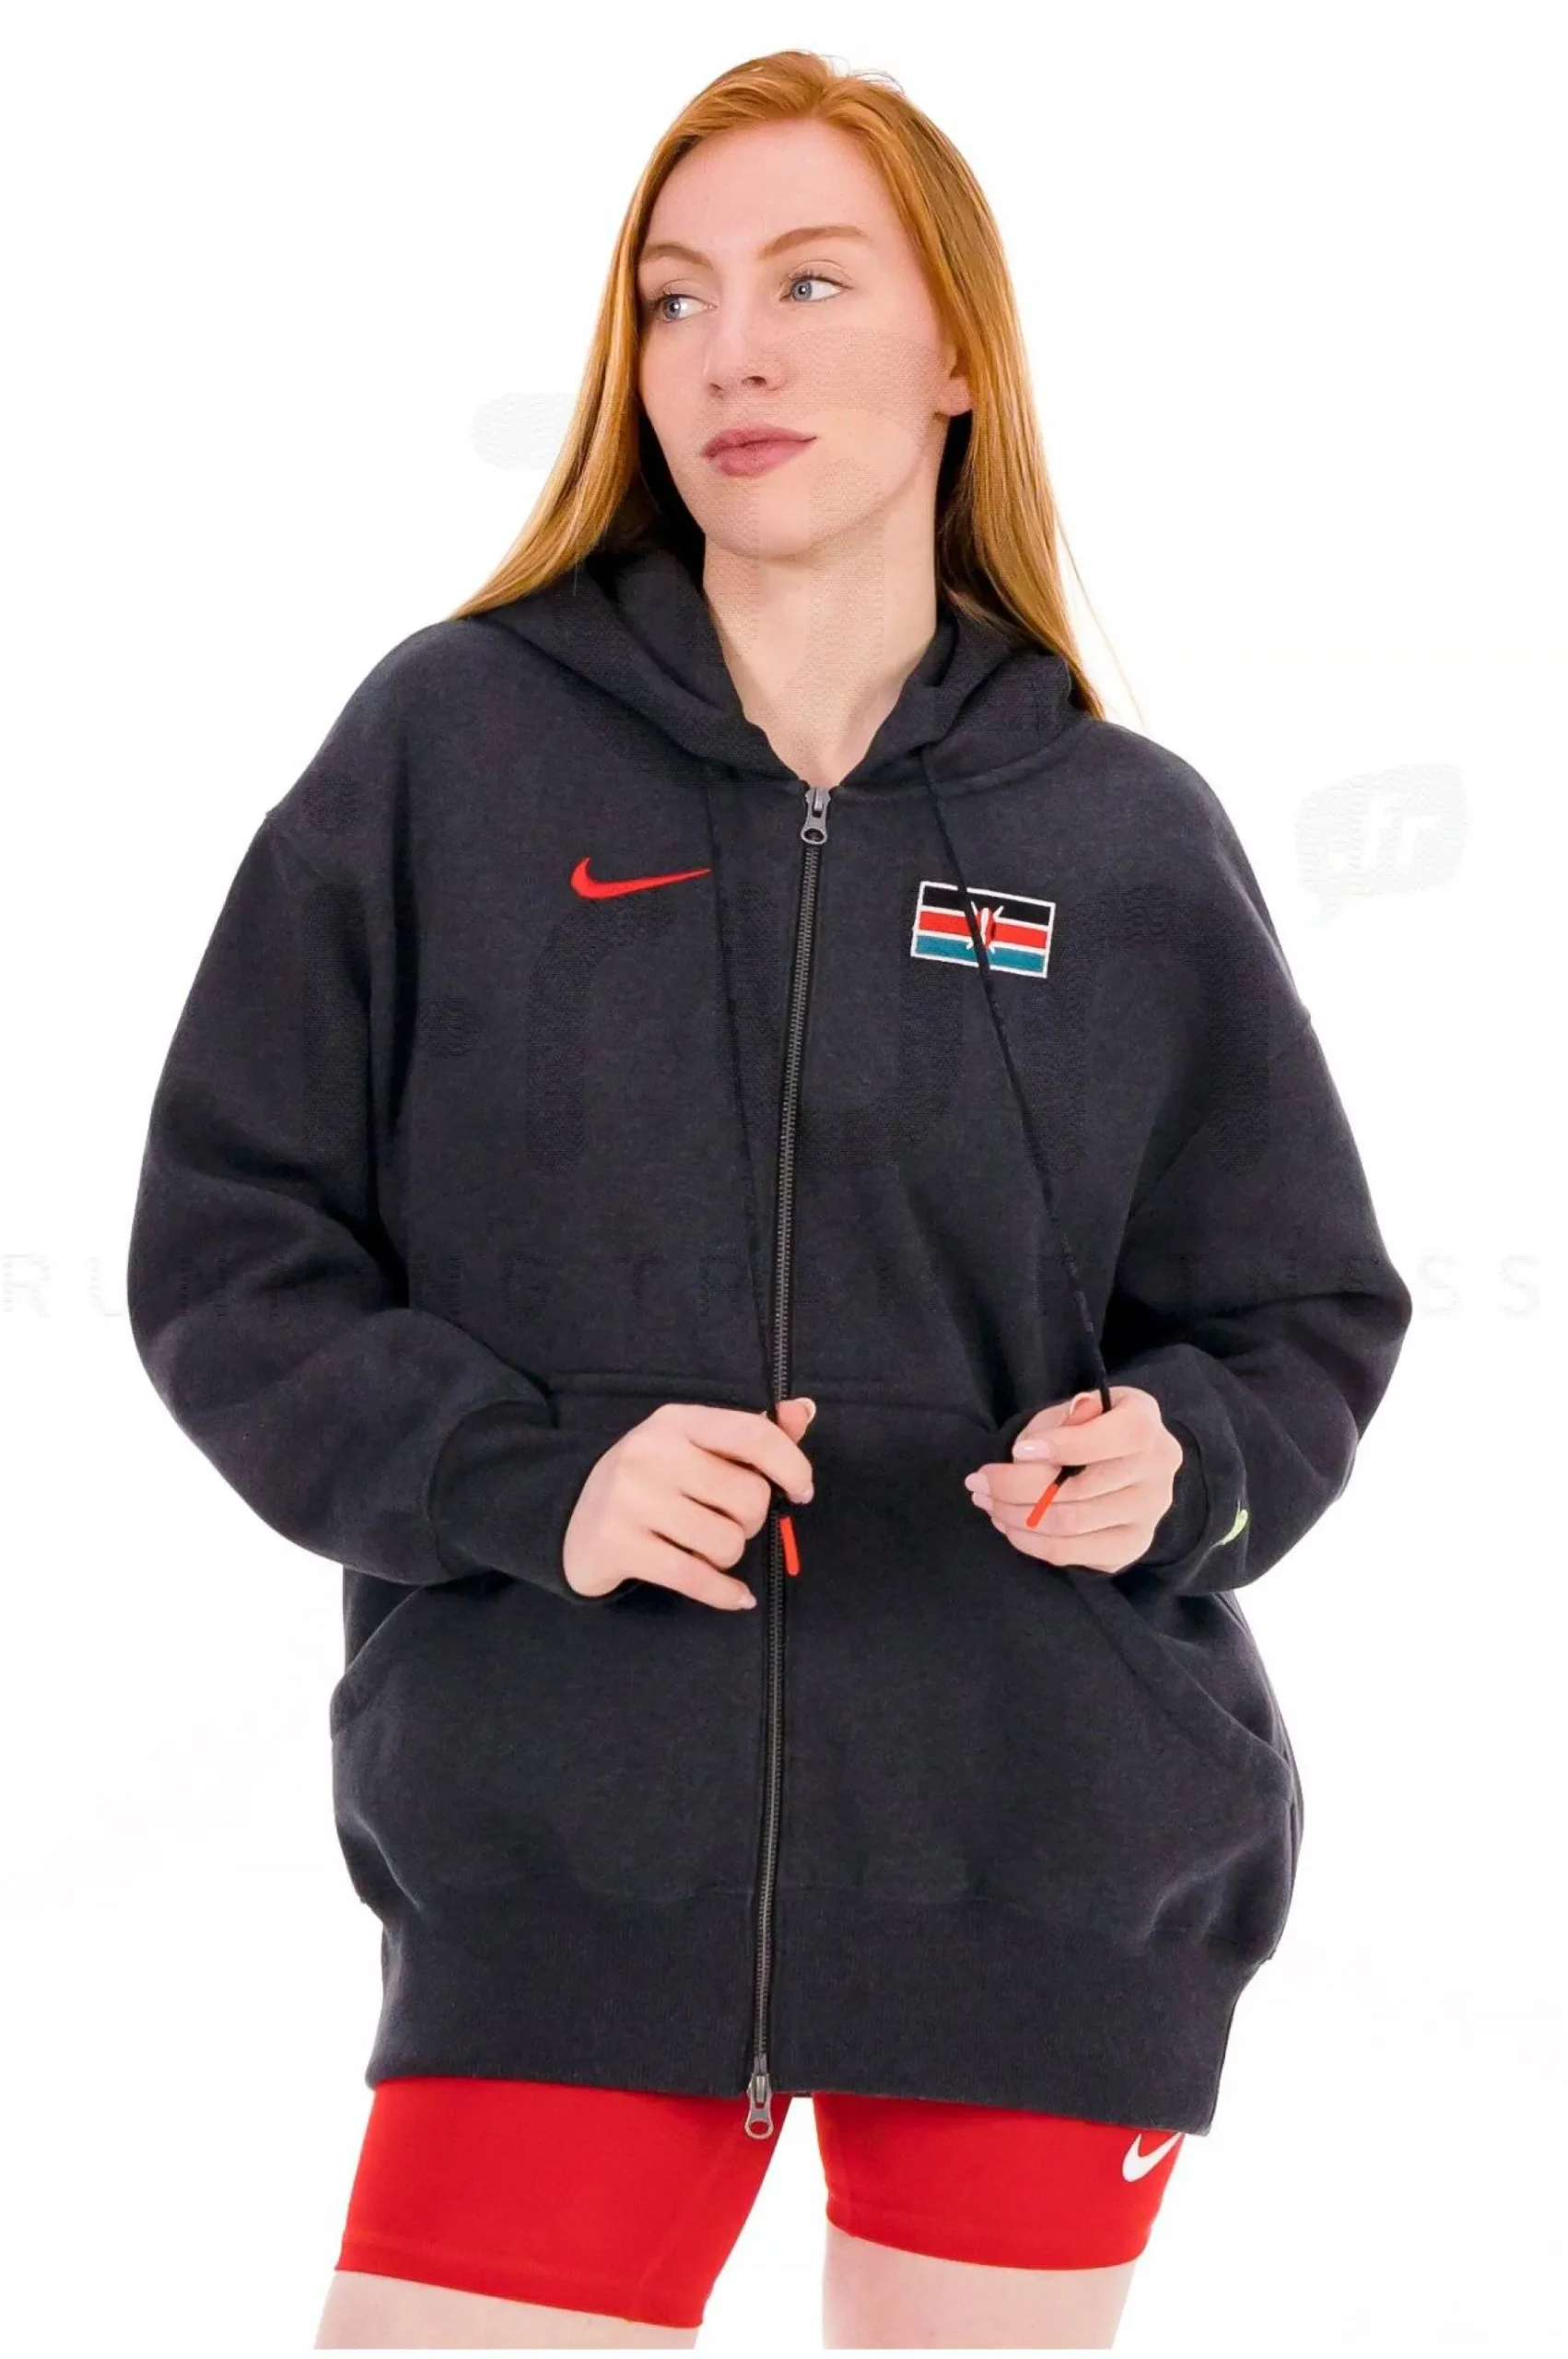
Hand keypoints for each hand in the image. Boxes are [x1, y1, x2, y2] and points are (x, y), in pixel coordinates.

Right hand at [562, 1397, 816, 1607]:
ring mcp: (631, 1499)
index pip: (753, 1435)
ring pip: (727, 1541)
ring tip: (706, 1547)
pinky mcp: (620, 1545)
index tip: (801, 1491)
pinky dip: (724, 1593)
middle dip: (751, 1520)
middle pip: (748, 1497)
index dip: (792, 1466)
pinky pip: (696, 1578)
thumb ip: (751, 1433)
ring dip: (729, 1554)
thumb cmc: (649, 1480)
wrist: (571, 1518)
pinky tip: (734, 1595)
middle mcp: (652, 1453)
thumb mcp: (692, 1446)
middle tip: (728, 1521)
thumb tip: (803, 1410)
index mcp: (677, 1421)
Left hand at [964, 1387, 1181, 1575]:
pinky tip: (1008, 1524)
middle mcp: (1158, 1470)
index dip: (1065, 1445)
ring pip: (1070, 1525)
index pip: (1117, 1437)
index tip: (1017, 1451)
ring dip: (1015, 1516)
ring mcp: (1149, 1513)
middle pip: (1081, 1489)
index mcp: (1145, 1421)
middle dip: (1014, 1487)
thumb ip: (1059, 1422)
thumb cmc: (1088, 1428)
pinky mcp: (1130, 1546)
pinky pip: (1070, 1552)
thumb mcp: (1074, 1409)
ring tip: (987, 1502)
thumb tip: (1030, 1453)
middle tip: (978, 1482)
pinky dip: (1029, 1540)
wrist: (1120, 1462)